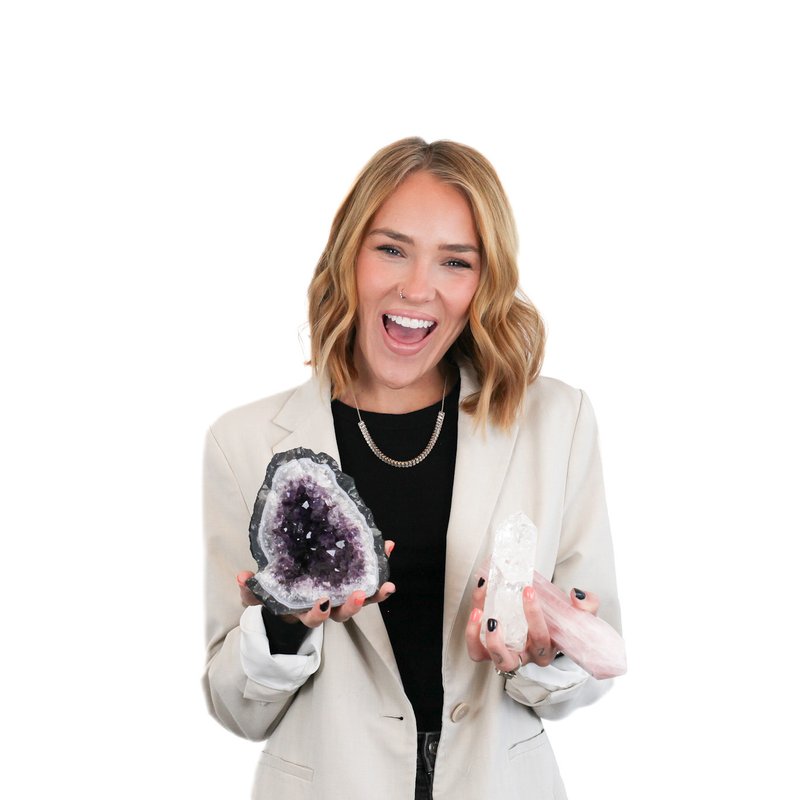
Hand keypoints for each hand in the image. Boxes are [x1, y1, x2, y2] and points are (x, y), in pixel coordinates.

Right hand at [236, 540, 395, 628]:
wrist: (289, 590)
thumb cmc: (276, 592)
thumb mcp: (260, 593)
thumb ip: (250, 589)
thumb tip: (242, 577)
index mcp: (303, 610)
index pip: (313, 617)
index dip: (318, 613)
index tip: (323, 601)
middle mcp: (325, 607)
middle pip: (342, 613)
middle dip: (352, 606)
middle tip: (360, 594)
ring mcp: (340, 595)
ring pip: (361, 600)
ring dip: (375, 593)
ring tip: (386, 583)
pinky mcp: (352, 581)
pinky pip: (370, 578)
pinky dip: (380, 566)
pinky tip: (387, 547)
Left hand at [465, 577, 598, 673]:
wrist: (550, 621)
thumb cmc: (562, 620)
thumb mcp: (581, 614)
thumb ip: (587, 605)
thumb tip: (576, 595)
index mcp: (548, 650)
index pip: (542, 640)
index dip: (534, 617)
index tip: (528, 589)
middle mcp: (527, 657)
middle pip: (511, 659)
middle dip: (500, 641)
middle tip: (493, 617)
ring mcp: (508, 655)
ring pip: (491, 658)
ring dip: (482, 638)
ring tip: (480, 612)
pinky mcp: (490, 651)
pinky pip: (477, 651)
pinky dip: (471, 634)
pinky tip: (475, 610)